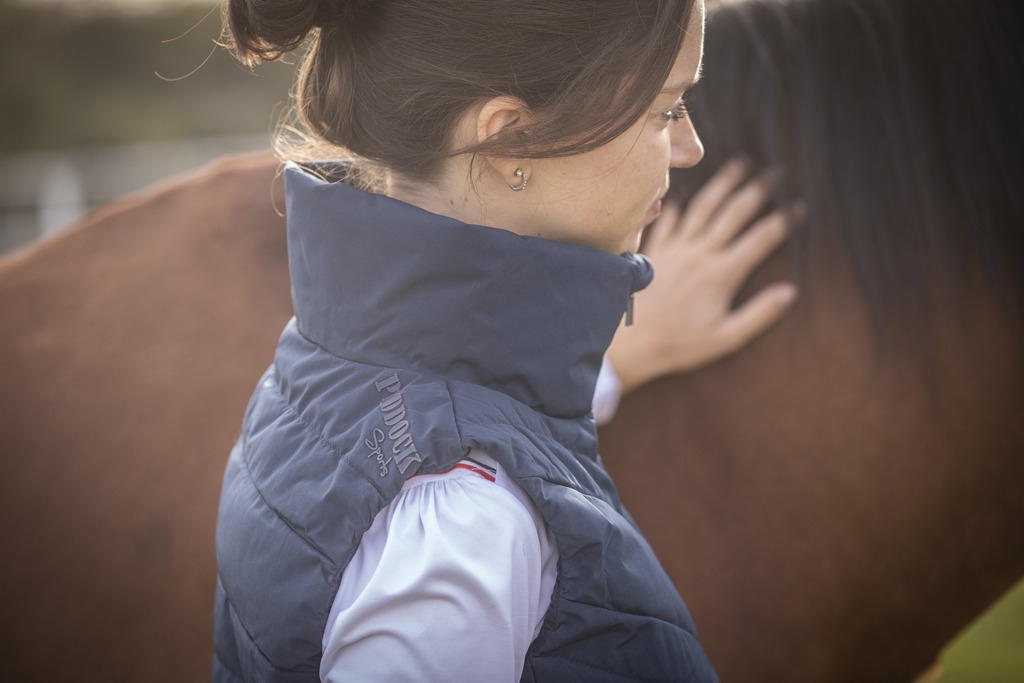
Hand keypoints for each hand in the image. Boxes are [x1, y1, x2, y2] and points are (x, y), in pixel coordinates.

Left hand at [607, 158, 798, 393]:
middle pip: (734, 212)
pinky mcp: (655, 252)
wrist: (632, 343)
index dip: (783, 221)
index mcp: (722, 273)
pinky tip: (682, 197)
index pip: (761, 238)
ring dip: (722, 184)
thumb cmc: (681, 344)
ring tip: (738, 165)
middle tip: (776, 173)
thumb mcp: (726, 337)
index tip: (800, 207)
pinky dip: (677, 206)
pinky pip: (668, 221)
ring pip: (702, 206)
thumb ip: (760, 313)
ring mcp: (675, 249)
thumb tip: (790, 292)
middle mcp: (700, 254)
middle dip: (757, 190)